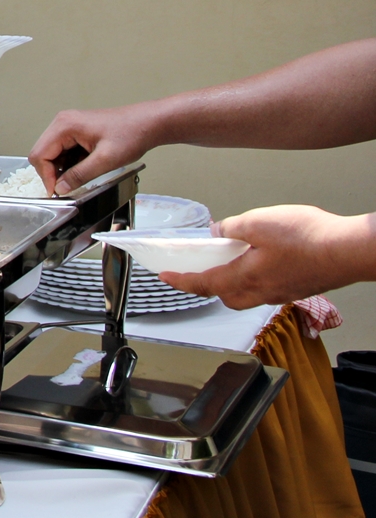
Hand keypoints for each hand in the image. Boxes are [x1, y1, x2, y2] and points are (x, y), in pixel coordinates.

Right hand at [28, 103, 158, 195]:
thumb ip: (80, 175)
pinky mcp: (77, 132)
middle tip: (66, 188)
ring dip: (62, 169)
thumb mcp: (105, 161)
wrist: (148, 123)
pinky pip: (64, 151)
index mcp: (65, 125)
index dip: (46, 176)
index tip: (57, 192)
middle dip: (52, 173)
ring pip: (53, 154)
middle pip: (43, 153)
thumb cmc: (131, 133)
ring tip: (80, 177)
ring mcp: (69, 126)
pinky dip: (70, 164)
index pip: (40, 154)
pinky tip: (85, 168)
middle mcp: (63, 123)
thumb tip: (61, 188)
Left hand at [161, 205, 375, 308]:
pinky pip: (268, 287)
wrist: (350, 251)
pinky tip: (261, 259)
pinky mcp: (299, 287)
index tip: (167, 278)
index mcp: (245, 278)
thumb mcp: (258, 221)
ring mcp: (283, 292)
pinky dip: (256, 277)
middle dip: (207, 284)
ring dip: (233, 280)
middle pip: (225, 295)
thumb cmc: (310, 239)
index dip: (181, 281)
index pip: (203, 284)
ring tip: (229, 259)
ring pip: (248, 293)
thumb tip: (219, 231)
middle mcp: (263, 291)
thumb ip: (232, 227)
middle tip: (197, 270)